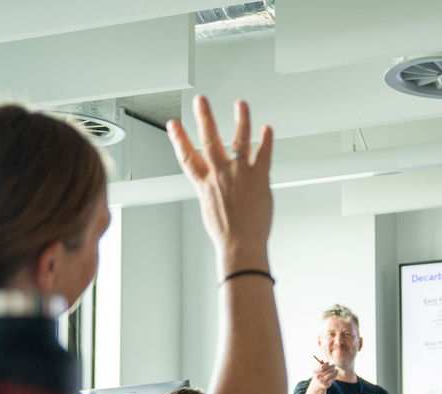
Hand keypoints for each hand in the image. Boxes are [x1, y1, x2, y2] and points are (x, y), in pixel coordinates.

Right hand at [167, 96, 273, 271]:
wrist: (241, 245)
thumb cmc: (227, 233)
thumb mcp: (209, 208)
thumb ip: (211, 190)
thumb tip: (213, 186)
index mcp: (204, 184)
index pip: (187, 156)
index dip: (178, 138)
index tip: (173, 124)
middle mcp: (220, 175)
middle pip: (210, 140)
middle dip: (205, 117)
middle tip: (201, 101)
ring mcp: (240, 174)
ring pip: (240, 140)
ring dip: (241, 120)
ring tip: (241, 105)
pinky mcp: (260, 179)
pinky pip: (265, 155)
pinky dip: (267, 140)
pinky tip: (268, 129)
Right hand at [311, 361, 338, 388]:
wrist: (317, 385)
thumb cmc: (319, 375)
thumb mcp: (318, 370)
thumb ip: (321, 366)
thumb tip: (328, 363)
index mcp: (315, 373)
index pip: (322, 367)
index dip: (326, 364)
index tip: (328, 362)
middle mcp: (318, 377)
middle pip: (327, 371)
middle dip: (331, 367)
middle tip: (334, 365)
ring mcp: (322, 381)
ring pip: (330, 374)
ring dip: (334, 371)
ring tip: (336, 369)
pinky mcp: (326, 385)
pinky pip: (332, 379)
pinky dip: (335, 375)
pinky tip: (336, 372)